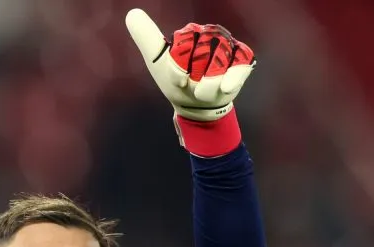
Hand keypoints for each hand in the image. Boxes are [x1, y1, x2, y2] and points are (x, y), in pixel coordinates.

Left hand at [125, 9, 254, 121]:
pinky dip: (231, 78)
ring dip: (208, 82)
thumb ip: (147, 38)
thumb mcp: (157, 61)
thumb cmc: (176, 82)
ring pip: (219, 60)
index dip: (179, 67)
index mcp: (190, 33)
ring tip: (202, 90)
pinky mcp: (242, 60)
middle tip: (190, 84)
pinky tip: (224, 88)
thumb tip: (132, 14)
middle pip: (202, 51)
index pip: (183, 44)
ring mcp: (227, 47)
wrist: (195, 105)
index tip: (177, 79)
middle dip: (194, 75)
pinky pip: (240, 64)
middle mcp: (210, 35)